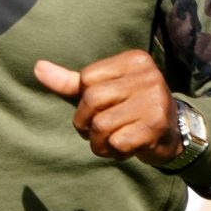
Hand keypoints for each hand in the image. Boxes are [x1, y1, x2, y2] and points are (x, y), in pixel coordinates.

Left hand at [34, 52, 180, 164]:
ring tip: (112, 141)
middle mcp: (148, 75)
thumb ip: (71, 82)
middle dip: (86, 123)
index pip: (87, 79)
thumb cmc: (129, 108)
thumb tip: (38, 68)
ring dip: (99, 142)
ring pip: (101, 124)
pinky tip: (127, 148)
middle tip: (98, 131)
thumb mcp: (102, 91)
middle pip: (92, 100)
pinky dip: (115, 151)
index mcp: (134, 59)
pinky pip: (117, 142)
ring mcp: (155, 100)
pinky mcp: (156, 126)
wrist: (172, 134)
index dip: (84, 101)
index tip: (100, 109)